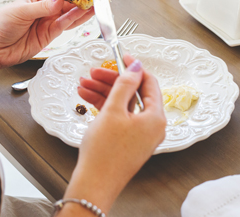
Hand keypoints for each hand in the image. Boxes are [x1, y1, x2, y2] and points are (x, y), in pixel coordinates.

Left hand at [0, 0, 96, 76]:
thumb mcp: (20, 11)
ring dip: (85, 7)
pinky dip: (78, 20)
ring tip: (99, 0)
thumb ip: (43, 6)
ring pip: (71, 13)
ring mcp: (48, 22)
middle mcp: (44, 9)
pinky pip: (66, 26)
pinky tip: (88, 13)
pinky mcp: (49, 36)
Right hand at [60, 56, 166, 214]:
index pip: (149, 83)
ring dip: (104, 92)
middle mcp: (151, 126)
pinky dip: (104, 107)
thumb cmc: (105, 152)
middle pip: (133, 93)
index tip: (121, 56)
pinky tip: (87, 98)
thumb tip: (136, 67)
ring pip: (123, 105)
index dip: (134, 68)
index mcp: (155, 118)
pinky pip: (119, 118)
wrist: (94, 183)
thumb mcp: (113, 111)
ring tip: (84, 84)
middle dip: (112, 81)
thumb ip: (124, 85)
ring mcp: (140, 135)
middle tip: (94, 72)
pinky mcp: (127, 142)